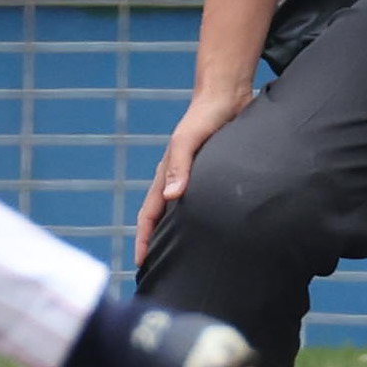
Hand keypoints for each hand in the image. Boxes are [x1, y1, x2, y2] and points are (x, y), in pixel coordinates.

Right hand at [136, 87, 251, 255]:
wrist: (225, 96)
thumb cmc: (205, 116)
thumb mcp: (188, 140)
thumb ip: (180, 166)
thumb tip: (171, 196)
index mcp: (165, 175)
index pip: (149, 215)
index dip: (144, 239)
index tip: (141, 263)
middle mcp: (175, 180)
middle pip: (159, 219)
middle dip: (154, 243)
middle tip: (156, 270)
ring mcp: (191, 178)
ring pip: (177, 213)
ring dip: (173, 235)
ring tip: (179, 259)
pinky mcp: (209, 176)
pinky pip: (196, 204)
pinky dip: (193, 222)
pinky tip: (206, 233)